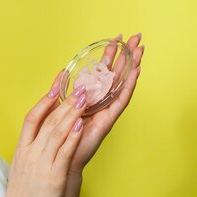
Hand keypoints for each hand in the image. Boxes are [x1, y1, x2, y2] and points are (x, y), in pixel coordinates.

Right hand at [1, 72, 88, 196]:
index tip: (55, 87)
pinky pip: (63, 152)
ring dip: (71, 114)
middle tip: (78, 88)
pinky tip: (80, 125)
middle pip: (47, 122)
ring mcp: (41, 164)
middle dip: (64, 103)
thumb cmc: (21, 196)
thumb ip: (30, 151)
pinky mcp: (53, 177)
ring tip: (83, 99)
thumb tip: (38, 139)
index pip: (31, 119)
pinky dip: (72, 137)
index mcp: (21, 150)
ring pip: (56, 133)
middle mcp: (30, 153)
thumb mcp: (20, 168)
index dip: (44, 101)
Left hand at [66, 32, 144, 175]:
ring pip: (121, 83)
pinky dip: (128, 86)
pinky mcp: (108, 120)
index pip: (102, 70)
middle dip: (126, 55)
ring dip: (132, 66)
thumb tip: (62, 72)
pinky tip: (136, 72)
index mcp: (89, 96)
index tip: (116, 37)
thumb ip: (61, 90)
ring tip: (140, 49)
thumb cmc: (59, 136)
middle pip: (116, 73)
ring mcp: (106, 110)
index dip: (109, 54)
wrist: (60, 159)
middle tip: (136, 37)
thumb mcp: (56, 106)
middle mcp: (100, 101)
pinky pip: (120, 101)